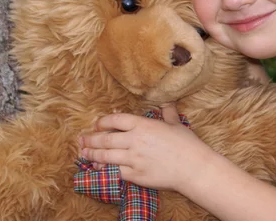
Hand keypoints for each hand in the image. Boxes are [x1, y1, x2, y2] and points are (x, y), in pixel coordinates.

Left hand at [79, 104, 212, 191]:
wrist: (193, 167)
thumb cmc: (187, 144)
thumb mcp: (176, 123)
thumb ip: (167, 111)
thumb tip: (167, 101)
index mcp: (143, 125)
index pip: (115, 120)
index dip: (102, 122)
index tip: (97, 124)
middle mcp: (135, 140)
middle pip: (105, 139)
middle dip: (91, 139)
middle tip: (82, 140)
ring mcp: (133, 158)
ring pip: (105, 156)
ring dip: (92, 155)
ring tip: (84, 154)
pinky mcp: (135, 174)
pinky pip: (114, 171)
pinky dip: (104, 169)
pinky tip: (98, 168)